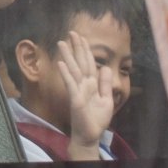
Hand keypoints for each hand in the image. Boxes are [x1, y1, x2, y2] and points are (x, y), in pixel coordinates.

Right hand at [56, 30, 113, 160]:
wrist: (90, 135)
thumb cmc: (97, 119)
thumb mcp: (106, 100)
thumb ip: (106, 84)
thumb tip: (106, 67)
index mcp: (92, 84)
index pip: (89, 63)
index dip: (85, 50)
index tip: (81, 37)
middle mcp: (83, 84)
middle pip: (80, 62)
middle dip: (76, 47)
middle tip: (71, 33)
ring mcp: (78, 90)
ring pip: (73, 70)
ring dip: (67, 56)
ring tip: (62, 43)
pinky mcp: (75, 99)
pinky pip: (70, 84)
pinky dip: (66, 73)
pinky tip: (61, 63)